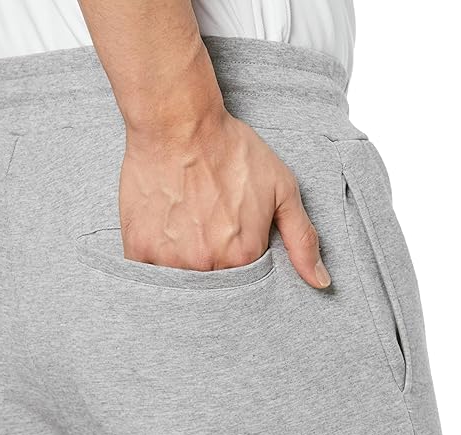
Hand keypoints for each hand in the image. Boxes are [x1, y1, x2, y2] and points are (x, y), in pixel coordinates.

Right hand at [119, 109, 330, 287]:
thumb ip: (302, 240)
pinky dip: (154, 261)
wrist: (179, 124)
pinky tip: (162, 233)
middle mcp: (207, 265)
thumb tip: (321, 283)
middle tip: (205, 230)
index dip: (238, 259)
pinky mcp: (139, 248)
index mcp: (243, 255)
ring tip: (185, 230)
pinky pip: (147, 274)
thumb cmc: (231, 151)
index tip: (230, 236)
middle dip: (210, 264)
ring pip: (179, 282)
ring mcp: (170, 259)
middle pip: (211, 284)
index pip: (245, 280)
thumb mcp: (282, 189)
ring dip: (182, 264)